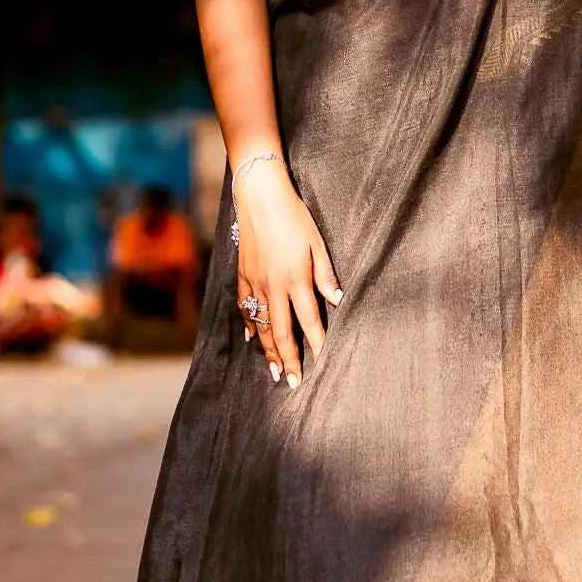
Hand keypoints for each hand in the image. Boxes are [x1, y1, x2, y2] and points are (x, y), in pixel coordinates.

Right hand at [234, 158, 341, 386]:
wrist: (259, 197)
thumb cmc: (294, 217)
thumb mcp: (317, 244)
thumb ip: (326, 276)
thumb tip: (338, 302)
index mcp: (296, 279)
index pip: (309, 321)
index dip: (317, 345)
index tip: (323, 365)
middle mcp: (274, 287)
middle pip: (282, 332)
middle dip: (290, 360)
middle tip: (295, 383)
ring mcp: (255, 283)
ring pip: (262, 325)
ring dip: (268, 351)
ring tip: (276, 371)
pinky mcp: (243, 275)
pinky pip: (246, 307)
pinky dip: (250, 326)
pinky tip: (252, 339)